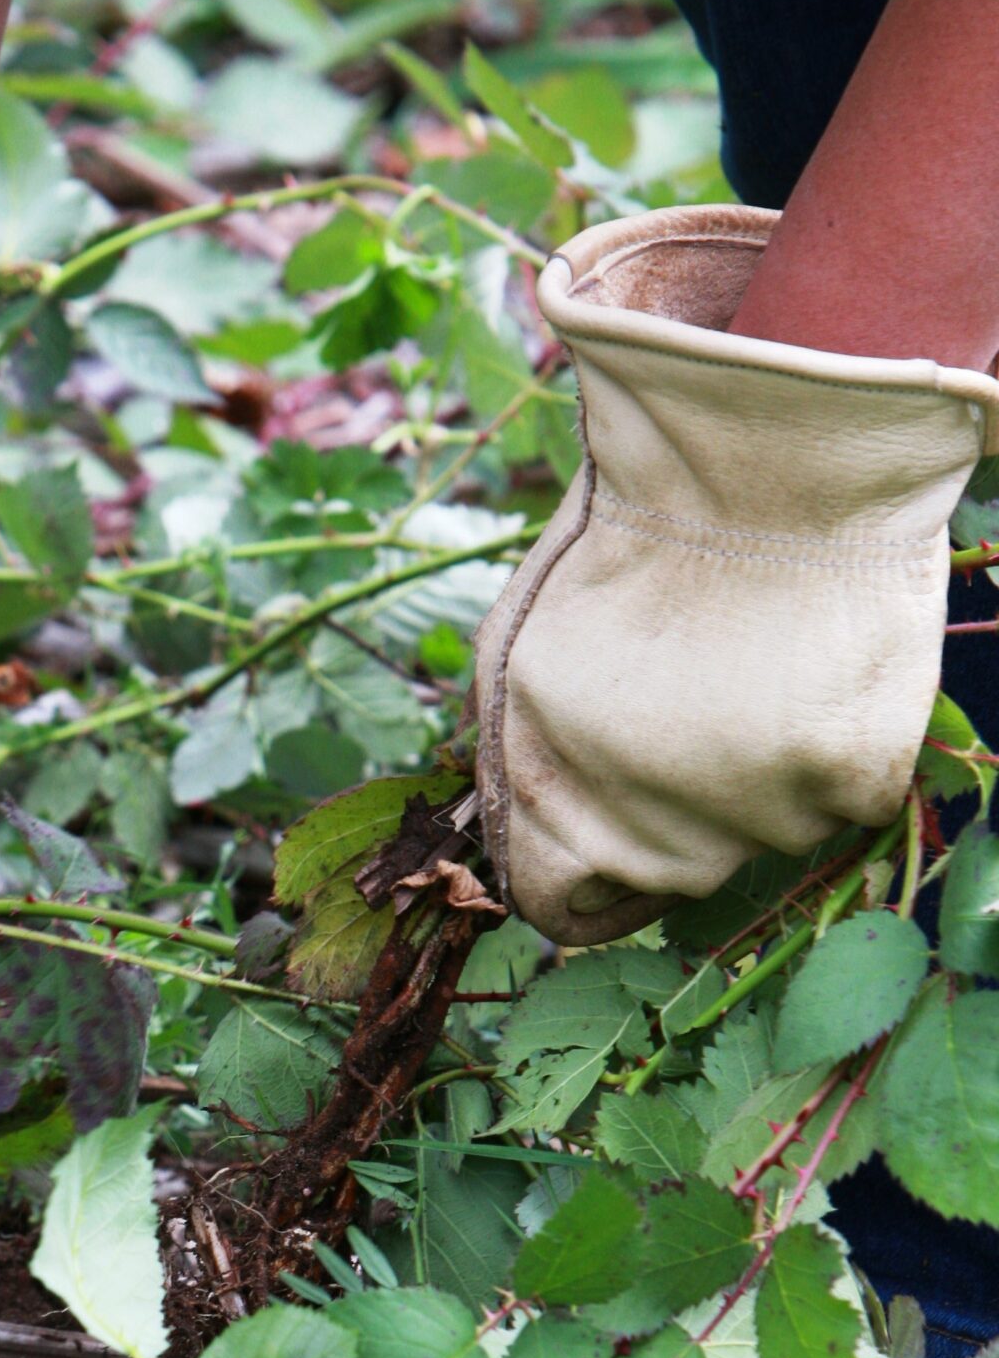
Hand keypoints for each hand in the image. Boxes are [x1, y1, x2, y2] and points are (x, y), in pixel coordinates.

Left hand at [472, 206, 998, 946]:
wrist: (771, 454)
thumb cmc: (632, 537)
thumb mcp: (520, 639)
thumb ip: (512, 752)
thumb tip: (518, 837)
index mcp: (548, 779)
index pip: (557, 903)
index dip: (575, 884)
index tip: (596, 860)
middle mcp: (644, 813)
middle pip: (663, 878)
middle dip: (665, 818)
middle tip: (693, 721)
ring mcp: (752, 806)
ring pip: (756, 837)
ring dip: (751, 783)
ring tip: (754, 674)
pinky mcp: (846, 780)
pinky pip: (837, 803)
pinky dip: (829, 755)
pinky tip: (812, 674)